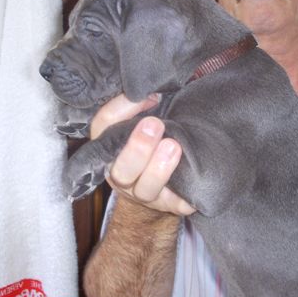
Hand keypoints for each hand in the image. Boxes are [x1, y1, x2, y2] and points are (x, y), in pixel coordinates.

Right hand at [90, 94, 195, 215]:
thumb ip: (140, 104)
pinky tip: (194, 179)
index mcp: (108, 148)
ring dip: (158, 169)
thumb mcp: (140, 119)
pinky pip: (177, 204)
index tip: (151, 96)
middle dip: (137, 147)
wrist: (163, 183)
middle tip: (155, 124)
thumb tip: (152, 90)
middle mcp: (121, 175)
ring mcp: (144, 194)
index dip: (122, 109)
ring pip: (145, 189)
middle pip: (121, 168)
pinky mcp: (170, 206)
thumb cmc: (151, 141)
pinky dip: (185, 195)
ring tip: (173, 147)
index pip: (103, 126)